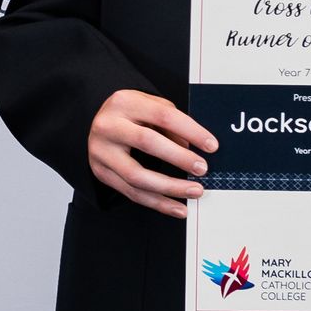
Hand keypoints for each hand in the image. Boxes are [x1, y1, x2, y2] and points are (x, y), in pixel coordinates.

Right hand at [88, 88, 218, 217]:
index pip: (162, 115)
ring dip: (170, 187)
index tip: (211, 146)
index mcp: (124, 103)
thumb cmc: (131, 115)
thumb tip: (192, 148)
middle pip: (146, 142)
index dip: (190, 131)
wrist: (98, 123)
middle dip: (179, 157)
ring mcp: (101, 151)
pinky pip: (132, 193)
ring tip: (195, 191)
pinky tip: (178, 207)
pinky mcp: (101, 173)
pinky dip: (158, 203)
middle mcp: (108, 126)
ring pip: (137, 175)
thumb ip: (171, 125)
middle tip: (202, 168)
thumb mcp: (150, 107)